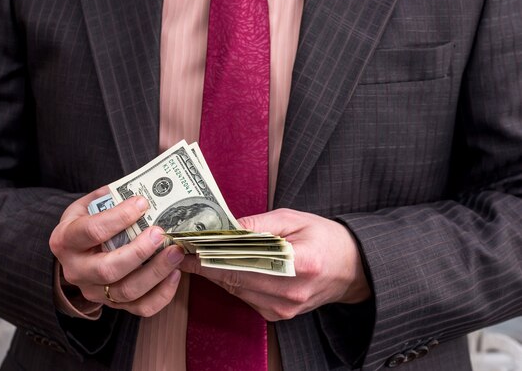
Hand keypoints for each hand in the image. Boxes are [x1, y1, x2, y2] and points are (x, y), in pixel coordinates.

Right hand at [49, 186, 184, 316]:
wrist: (76, 250)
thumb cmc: (89, 221)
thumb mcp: (90, 205)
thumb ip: (111, 197)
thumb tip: (144, 190)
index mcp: (66, 239)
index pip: (91, 231)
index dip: (118, 217)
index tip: (142, 203)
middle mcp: (76, 270)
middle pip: (108, 269)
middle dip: (139, 251)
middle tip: (160, 234)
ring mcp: (94, 291)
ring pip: (126, 291)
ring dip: (156, 272)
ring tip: (176, 252)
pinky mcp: (112, 305)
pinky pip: (140, 308)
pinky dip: (162, 295)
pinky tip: (175, 274)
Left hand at [179, 208, 370, 320]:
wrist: (352, 269)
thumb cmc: (325, 238)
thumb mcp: (295, 219)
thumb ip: (259, 225)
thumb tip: (225, 228)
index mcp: (299, 263)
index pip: (242, 259)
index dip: (209, 253)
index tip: (187, 246)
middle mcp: (290, 291)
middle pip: (233, 277)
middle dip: (204, 262)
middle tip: (181, 249)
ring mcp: (284, 308)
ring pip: (234, 289)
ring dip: (213, 272)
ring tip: (194, 255)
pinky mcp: (278, 315)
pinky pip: (244, 296)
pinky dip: (230, 281)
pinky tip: (219, 267)